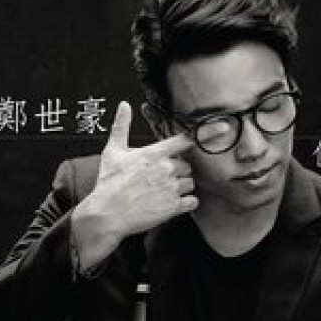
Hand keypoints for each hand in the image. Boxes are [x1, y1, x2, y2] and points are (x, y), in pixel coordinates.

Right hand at [71, 101, 224, 269]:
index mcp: (154, 153)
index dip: (199, 137)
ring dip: (182, 188)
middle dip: (178, 172)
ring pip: (190, 184)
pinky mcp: (173, 207)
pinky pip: (192, 202)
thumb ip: (121, 126)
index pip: (185, 140)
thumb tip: (124, 106)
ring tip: (165, 192)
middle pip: (187, 166)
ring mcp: (171, 188)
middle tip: (163, 179)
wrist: (106, 214)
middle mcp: (166, 169)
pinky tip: (174, 204)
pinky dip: (187, 203)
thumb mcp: (112, 152)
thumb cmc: (109, 184)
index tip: (214, 133)